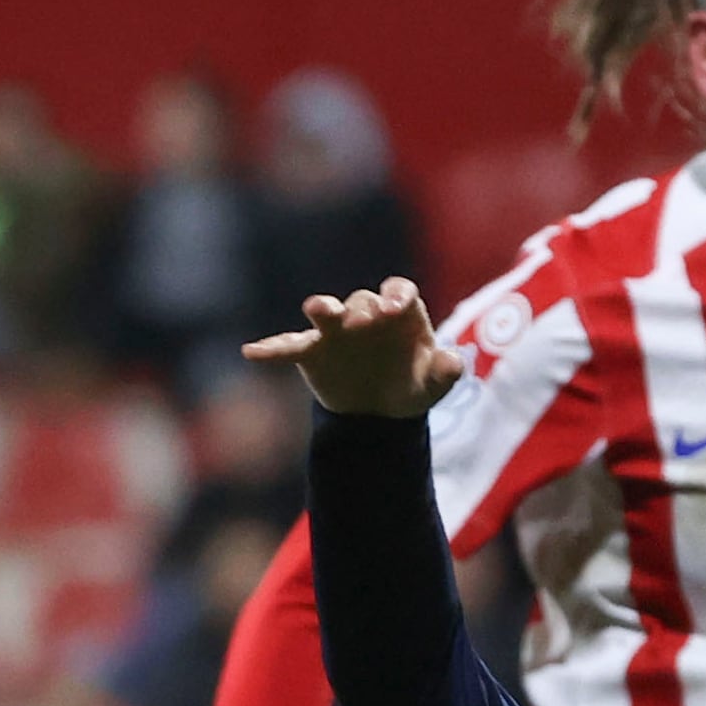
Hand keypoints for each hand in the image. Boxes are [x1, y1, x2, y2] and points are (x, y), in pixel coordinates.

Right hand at [245, 278, 459, 419]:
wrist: (377, 414)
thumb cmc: (410, 387)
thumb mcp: (432, 386)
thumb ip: (445, 372)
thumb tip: (452, 361)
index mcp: (399, 313)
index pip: (399, 291)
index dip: (396, 296)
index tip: (394, 308)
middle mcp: (366, 313)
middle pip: (362, 300)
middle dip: (362, 309)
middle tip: (364, 322)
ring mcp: (336, 330)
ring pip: (326, 311)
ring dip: (322, 309)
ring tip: (317, 309)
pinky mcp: (311, 350)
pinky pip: (289, 346)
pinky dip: (272, 349)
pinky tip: (252, 353)